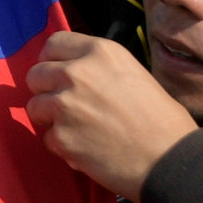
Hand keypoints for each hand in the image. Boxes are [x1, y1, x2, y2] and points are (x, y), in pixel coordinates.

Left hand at [24, 33, 200, 197]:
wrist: (168, 158)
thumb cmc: (161, 119)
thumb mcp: (131, 73)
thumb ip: (97, 68)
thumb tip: (70, 71)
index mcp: (99, 52)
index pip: (54, 43)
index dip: (53, 61)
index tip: (58, 74)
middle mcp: (77, 72)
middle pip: (36, 74)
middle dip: (46, 91)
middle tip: (66, 106)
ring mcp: (65, 105)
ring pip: (34, 107)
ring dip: (50, 119)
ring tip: (78, 129)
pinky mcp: (61, 136)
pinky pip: (47, 138)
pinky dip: (62, 146)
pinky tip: (86, 148)